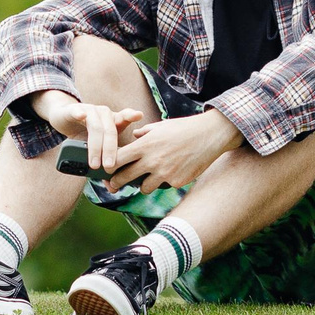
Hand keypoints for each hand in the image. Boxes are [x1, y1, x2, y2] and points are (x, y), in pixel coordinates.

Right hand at [29, 89, 150, 175]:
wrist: (64, 117)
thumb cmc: (84, 133)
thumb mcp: (96, 148)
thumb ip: (104, 163)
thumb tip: (113, 188)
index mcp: (113, 121)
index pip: (124, 117)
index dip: (131, 116)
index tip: (138, 116)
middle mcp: (103, 114)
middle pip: (110, 131)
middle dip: (110, 150)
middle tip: (109, 167)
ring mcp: (89, 110)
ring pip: (95, 127)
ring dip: (95, 146)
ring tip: (94, 164)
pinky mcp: (73, 110)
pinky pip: (77, 112)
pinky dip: (79, 114)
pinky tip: (81, 116)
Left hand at [105, 109, 242, 193]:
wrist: (209, 136)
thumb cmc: (183, 128)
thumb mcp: (160, 126)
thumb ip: (144, 133)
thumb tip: (134, 137)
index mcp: (145, 145)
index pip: (118, 159)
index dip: (109, 166)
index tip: (105, 170)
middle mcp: (152, 160)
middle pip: (124, 177)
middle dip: (116, 183)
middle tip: (113, 185)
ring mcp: (164, 173)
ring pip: (143, 187)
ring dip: (143, 184)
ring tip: (147, 178)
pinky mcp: (176, 182)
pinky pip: (163, 186)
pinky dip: (164, 182)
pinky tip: (172, 171)